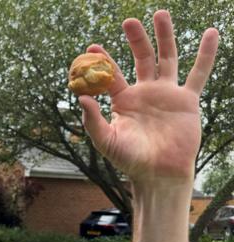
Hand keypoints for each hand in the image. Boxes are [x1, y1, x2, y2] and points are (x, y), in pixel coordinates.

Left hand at [79, 10, 218, 182]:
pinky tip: (211, 33)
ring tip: (160, 13)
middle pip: (141, 58)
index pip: (111, 75)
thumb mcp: (107, 141)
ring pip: (167, 58)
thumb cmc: (130, 160)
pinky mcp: (188, 100)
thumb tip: (82, 97)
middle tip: (129, 21)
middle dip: (136, 39)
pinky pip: (198, 73)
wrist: (159, 174)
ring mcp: (166, 94)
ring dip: (164, 36)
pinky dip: (206, 54)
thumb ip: (93, 121)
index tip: (91, 47)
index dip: (102, 61)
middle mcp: (144, 92)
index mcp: (123, 100)